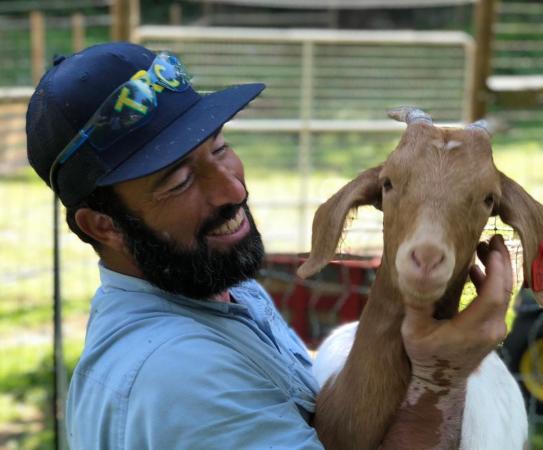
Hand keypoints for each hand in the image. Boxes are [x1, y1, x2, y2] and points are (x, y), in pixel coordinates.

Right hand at [401, 234, 512, 387]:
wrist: (439, 380)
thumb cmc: (424, 354)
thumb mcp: (413, 330)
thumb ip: (418, 302)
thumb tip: (416, 274)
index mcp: (475, 329)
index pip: (495, 294)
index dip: (496, 269)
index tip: (491, 247)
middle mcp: (491, 330)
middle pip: (505, 290)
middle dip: (501, 262)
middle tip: (492, 238)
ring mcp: (495, 331)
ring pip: (504, 295)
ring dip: (496, 270)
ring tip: (483, 248)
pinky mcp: (492, 331)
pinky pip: (498, 302)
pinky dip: (491, 283)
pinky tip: (476, 271)